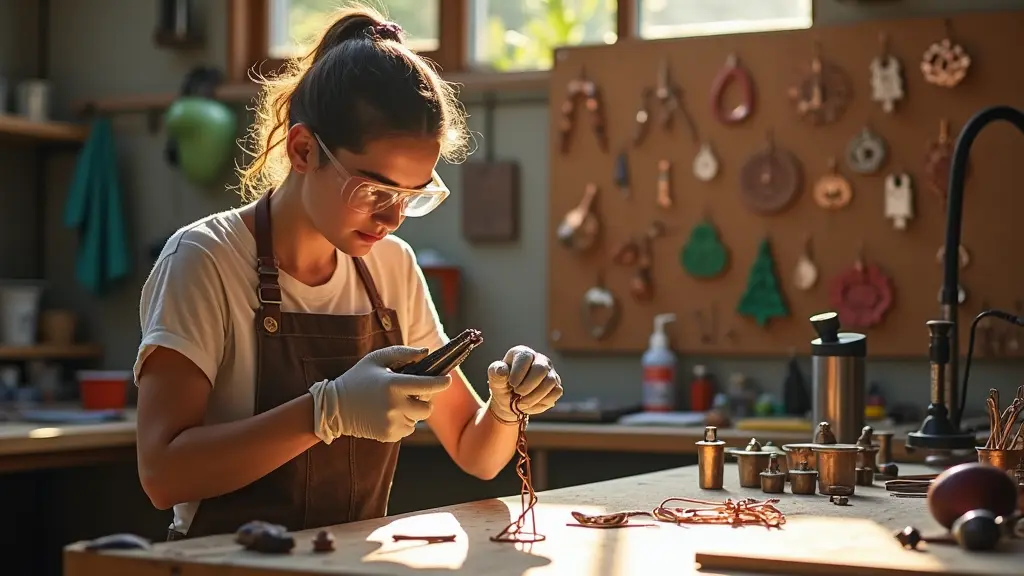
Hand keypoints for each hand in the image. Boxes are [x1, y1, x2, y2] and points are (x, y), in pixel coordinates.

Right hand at [309, 346, 451, 443]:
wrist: (335, 407)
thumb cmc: (359, 378)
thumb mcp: (377, 359)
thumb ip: (403, 353)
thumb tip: (426, 352)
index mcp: (393, 385)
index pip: (427, 385)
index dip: (441, 382)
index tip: (448, 379)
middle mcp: (394, 406)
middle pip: (427, 408)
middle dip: (425, 401)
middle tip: (414, 393)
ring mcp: (391, 423)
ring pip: (417, 419)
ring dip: (413, 411)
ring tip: (395, 403)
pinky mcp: (388, 435)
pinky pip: (407, 429)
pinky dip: (403, 421)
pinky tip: (388, 414)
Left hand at [486, 345, 562, 423]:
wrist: (512, 402)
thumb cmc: (503, 387)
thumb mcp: (495, 381)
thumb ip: (496, 374)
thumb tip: (502, 370)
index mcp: (523, 353)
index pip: (525, 357)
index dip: (518, 372)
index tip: (511, 384)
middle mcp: (539, 359)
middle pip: (541, 369)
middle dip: (528, 385)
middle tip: (518, 394)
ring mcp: (550, 372)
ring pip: (550, 381)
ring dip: (535, 396)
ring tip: (521, 403)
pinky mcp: (556, 385)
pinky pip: (555, 392)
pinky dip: (542, 402)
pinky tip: (531, 404)